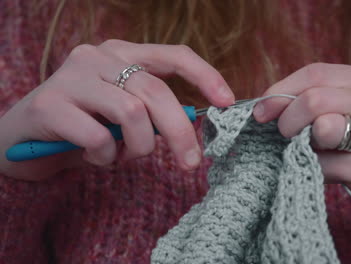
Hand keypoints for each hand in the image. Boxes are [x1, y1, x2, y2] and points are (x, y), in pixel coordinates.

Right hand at [0, 40, 233, 180]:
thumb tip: (194, 122)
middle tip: (189, 163)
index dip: (205, 75)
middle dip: (179, 133)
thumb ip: (152, 110)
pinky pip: (98, 138)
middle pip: (157, 92)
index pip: (174, 55)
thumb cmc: (83, 126)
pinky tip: (95, 158)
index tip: (226, 102)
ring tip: (121, 157)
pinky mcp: (49, 105)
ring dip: (136, 148)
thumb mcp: (123, 114)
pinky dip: (105, 158)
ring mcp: (71, 77)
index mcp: (121, 54)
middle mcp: (97, 57)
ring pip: (132, 114)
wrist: (22, 140)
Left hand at [253, 63, 350, 236]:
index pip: (317, 73)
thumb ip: (315, 102)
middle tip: (283, 135)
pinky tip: (321, 172)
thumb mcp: (348, 115)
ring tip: (309, 151)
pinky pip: (325, 165)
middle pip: (316, 97)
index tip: (261, 111)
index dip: (281, 90)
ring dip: (301, 144)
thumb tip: (265, 104)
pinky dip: (312, 169)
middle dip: (287, 118)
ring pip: (322, 128)